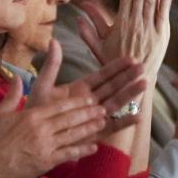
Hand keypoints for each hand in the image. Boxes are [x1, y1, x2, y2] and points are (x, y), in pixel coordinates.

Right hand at [0, 78, 105, 177]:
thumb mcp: (0, 113)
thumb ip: (12, 95)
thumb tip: (17, 77)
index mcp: (32, 116)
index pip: (59, 106)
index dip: (77, 103)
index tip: (89, 99)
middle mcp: (42, 129)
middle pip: (70, 119)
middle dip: (87, 113)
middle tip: (102, 108)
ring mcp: (46, 146)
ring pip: (73, 135)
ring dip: (89, 129)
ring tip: (102, 123)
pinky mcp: (47, 162)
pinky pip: (68, 154)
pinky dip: (82, 150)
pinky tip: (93, 147)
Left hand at [27, 39, 147, 132]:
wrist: (33, 135)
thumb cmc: (37, 110)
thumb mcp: (43, 85)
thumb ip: (51, 66)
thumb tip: (54, 41)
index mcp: (80, 88)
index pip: (102, 75)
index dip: (115, 67)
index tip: (129, 58)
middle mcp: (91, 101)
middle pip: (113, 88)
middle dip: (127, 78)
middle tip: (143, 67)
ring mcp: (94, 117)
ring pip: (116, 104)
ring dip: (130, 95)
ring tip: (144, 84)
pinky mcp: (94, 133)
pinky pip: (112, 127)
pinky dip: (124, 122)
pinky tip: (138, 116)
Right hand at [77, 0, 172, 80]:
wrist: (133, 80)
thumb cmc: (113, 62)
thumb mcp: (98, 45)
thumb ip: (89, 27)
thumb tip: (80, 9)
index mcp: (121, 25)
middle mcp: (136, 24)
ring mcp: (150, 29)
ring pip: (152, 0)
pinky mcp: (162, 35)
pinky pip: (163, 12)